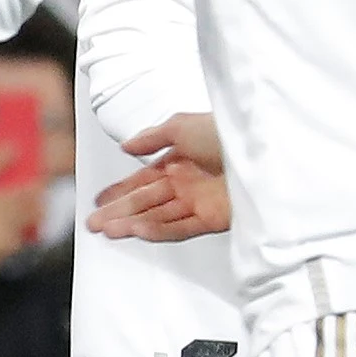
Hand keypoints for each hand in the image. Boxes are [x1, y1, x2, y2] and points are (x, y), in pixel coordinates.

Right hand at [86, 114, 228, 240]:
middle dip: (119, 211)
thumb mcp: (182, 125)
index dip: (121, 190)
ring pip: (158, 217)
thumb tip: (128, 146)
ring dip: (131, 223)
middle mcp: (188, 182)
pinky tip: (136, 230)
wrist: (262, 150)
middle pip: (146, 201)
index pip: (144, 179)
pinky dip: (157, 230)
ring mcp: (199, 201)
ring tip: (107, 230)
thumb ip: (152, 137)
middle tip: (93, 223)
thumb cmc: (226, 132)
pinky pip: (180, 228)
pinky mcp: (213, 219)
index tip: (100, 200)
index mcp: (181, 160)